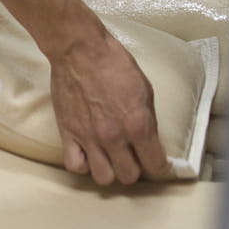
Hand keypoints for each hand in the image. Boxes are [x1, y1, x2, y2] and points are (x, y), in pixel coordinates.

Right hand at [49, 16, 172, 185]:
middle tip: (133, 156)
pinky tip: (88, 153)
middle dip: (135, 168)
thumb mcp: (145, 88)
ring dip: (110, 170)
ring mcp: (89, 138)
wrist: (79, 49)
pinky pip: (75, 166)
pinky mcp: (68, 133)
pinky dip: (83, 164)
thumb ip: (147, 119)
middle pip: (129, 176)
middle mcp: (114, 137)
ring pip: (103, 178)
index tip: (158, 163)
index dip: (160, 166)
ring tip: (110, 158)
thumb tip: (149, 139)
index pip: (156, 164)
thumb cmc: (113, 62)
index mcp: (138, 124)